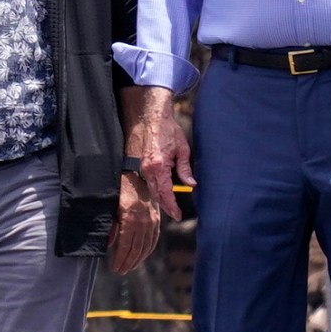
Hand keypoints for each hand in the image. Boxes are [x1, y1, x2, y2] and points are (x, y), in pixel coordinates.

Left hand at [110, 170, 160, 273]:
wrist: (137, 175)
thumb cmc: (121, 189)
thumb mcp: (111, 206)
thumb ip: (111, 225)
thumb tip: (110, 244)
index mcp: (130, 218)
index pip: (126, 244)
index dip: (121, 258)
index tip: (115, 268)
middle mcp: (143, 221)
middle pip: (136, 248)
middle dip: (128, 262)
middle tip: (120, 271)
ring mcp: (152, 220)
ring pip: (146, 246)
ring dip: (138, 259)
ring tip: (130, 267)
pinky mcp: (156, 219)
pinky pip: (154, 238)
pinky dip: (148, 250)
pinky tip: (142, 256)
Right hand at [128, 87, 193, 219]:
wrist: (150, 116)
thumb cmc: (168, 130)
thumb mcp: (182, 149)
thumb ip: (185, 169)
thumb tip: (191, 185)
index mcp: (159, 166)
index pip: (165, 193)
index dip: (172, 206)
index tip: (178, 215)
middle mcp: (147, 169)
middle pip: (156, 195)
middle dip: (166, 206)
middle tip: (176, 214)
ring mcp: (141, 167)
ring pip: (150, 190)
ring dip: (160, 199)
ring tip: (170, 206)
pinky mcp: (139, 164)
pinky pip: (147, 182)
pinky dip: (154, 190)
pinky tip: (161, 193)